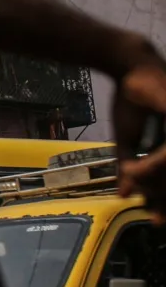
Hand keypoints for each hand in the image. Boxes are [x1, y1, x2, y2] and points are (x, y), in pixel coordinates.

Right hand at [114, 44, 165, 220]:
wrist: (127, 67)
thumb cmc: (130, 98)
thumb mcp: (127, 140)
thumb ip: (128, 166)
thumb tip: (124, 194)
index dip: (164, 199)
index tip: (157, 219)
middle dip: (164, 198)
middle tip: (156, 218)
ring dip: (155, 181)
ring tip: (133, 180)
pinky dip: (155, 163)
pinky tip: (137, 167)